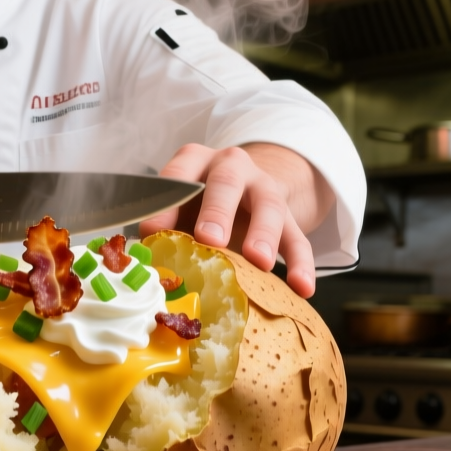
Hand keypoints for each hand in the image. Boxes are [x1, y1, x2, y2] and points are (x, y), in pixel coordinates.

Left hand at [138, 143, 317, 297]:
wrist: (246, 189)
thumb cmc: (199, 204)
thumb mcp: (180, 206)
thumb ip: (166, 227)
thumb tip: (147, 261)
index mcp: (196, 162)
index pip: (179, 176)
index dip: (165, 204)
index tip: (153, 232)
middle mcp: (232, 167)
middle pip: (227, 182)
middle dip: (217, 211)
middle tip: (210, 239)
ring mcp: (264, 189)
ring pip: (269, 206)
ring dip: (264, 234)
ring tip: (260, 262)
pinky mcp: (290, 216)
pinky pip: (299, 238)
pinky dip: (302, 264)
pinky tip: (302, 288)